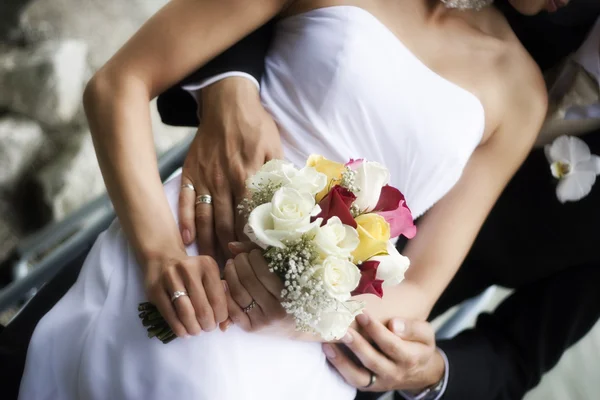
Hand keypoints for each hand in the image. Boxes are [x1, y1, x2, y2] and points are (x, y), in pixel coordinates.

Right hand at [143, 252, 227, 336]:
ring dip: (193, 328)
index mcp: (206, 265)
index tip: (219, 321)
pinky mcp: (155, 290)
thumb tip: (225, 324)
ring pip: (186, 313)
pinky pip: (169, 315)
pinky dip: (179, 328)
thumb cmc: (191, 271)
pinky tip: (183, 331)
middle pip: (203, 308)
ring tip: (196, 331)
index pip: (218, 299)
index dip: (220, 316)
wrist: (162, 258)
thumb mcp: (208, 275)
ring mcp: (170, 278)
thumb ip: (220, 295)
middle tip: (207, 328)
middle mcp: (188, 269)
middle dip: (207, 324)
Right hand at [178, 77, 282, 257]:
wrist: (227, 100)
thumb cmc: (255, 124)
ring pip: (205, 217)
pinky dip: (185, 220)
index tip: (253, 260)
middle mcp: (225, 181)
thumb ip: (279, 175)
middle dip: (229, 250)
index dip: (251, 242)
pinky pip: (185, 200)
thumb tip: (290, 201)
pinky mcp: (190, 172)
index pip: (249, 218)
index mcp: (248, 177)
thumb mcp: (275, 146)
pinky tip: (186, 239)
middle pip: (225, 224)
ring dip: (208, 243)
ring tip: (211, 264)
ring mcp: (205, 178)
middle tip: (232, 271)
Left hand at [222, 243, 289, 332]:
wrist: (294, 325)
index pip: (264, 272)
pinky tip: (226, 282)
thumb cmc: (291, 294)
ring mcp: (262, 321)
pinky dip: (226, 293)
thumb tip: (231, 246)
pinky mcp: (251, 329)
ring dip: (230, 274)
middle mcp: (275, 311)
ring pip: (238, 293)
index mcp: (289, 295)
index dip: (254, 257)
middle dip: (239, 263)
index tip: (253, 253)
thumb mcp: (284, 272)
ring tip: (231, 265)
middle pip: (248, 280)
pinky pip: (232, 309)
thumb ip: (260, 255)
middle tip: (238, 258)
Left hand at [322, 313, 444, 392]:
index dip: (375, 329)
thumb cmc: (419, 345)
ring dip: (341, 361)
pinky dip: (339, 369)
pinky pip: (353, 381)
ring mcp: (380, 382)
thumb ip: (412, 328)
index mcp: (410, 358)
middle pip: (373, 361)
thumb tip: (394, 324)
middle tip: (341, 328)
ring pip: (359, 376)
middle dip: (356, 344)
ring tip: (327, 344)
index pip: (390, 344)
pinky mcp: (370, 385)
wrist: (421, 372)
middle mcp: (394, 373)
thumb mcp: (426, 333)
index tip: (361, 313)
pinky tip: (329, 353)